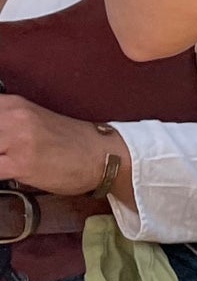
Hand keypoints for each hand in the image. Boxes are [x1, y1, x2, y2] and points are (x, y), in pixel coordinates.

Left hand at [0, 96, 125, 197]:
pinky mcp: (21, 162)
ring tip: (4, 164)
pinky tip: (5, 176)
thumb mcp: (31, 123)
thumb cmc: (69, 143)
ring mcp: (16, 138)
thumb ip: (6, 127)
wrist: (102, 154)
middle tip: (1, 157)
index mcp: (11, 104)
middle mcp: (11, 115)